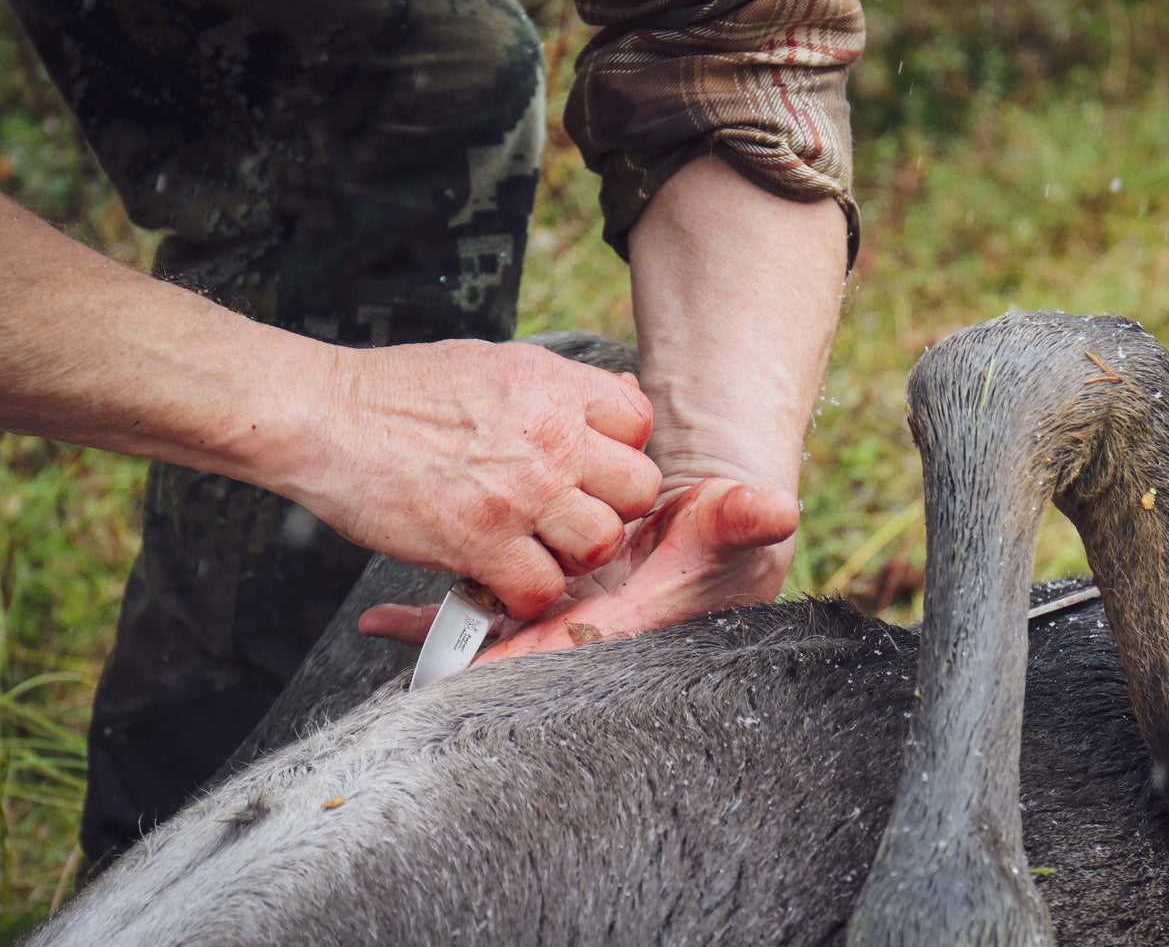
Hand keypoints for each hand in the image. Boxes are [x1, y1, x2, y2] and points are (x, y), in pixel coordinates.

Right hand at [295, 339, 659, 616]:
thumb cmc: (402, 392)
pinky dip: (523, 595)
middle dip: (612, 508)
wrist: (326, 416)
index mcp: (554, 387)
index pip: (638, 423)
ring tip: (537, 548)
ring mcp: (520, 492)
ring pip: (601, 544)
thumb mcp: (495, 364)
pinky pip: (542, 589)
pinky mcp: (480, 542)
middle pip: (638, 489)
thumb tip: (625, 399)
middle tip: (571, 516)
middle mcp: (550, 437)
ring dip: (574, 555)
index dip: (619, 451)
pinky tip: (500, 577)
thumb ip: (561, 389)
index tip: (589, 467)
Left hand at [357, 476, 798, 654]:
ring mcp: (559, 606)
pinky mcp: (539, 586)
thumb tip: (778, 510)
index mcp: (633, 616)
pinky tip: (380, 615)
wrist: (706, 506)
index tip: (483, 668)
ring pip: (492, 626)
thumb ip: (745, 515)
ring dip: (440, 630)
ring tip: (381, 625)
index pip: (575, 643)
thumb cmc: (723, 523)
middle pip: (520, 647)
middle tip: (412, 670)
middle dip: (470, 657)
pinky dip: (434, 608)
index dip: (530, 655)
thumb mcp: (734, 516)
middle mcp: (590, 620)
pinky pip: (479, 601)